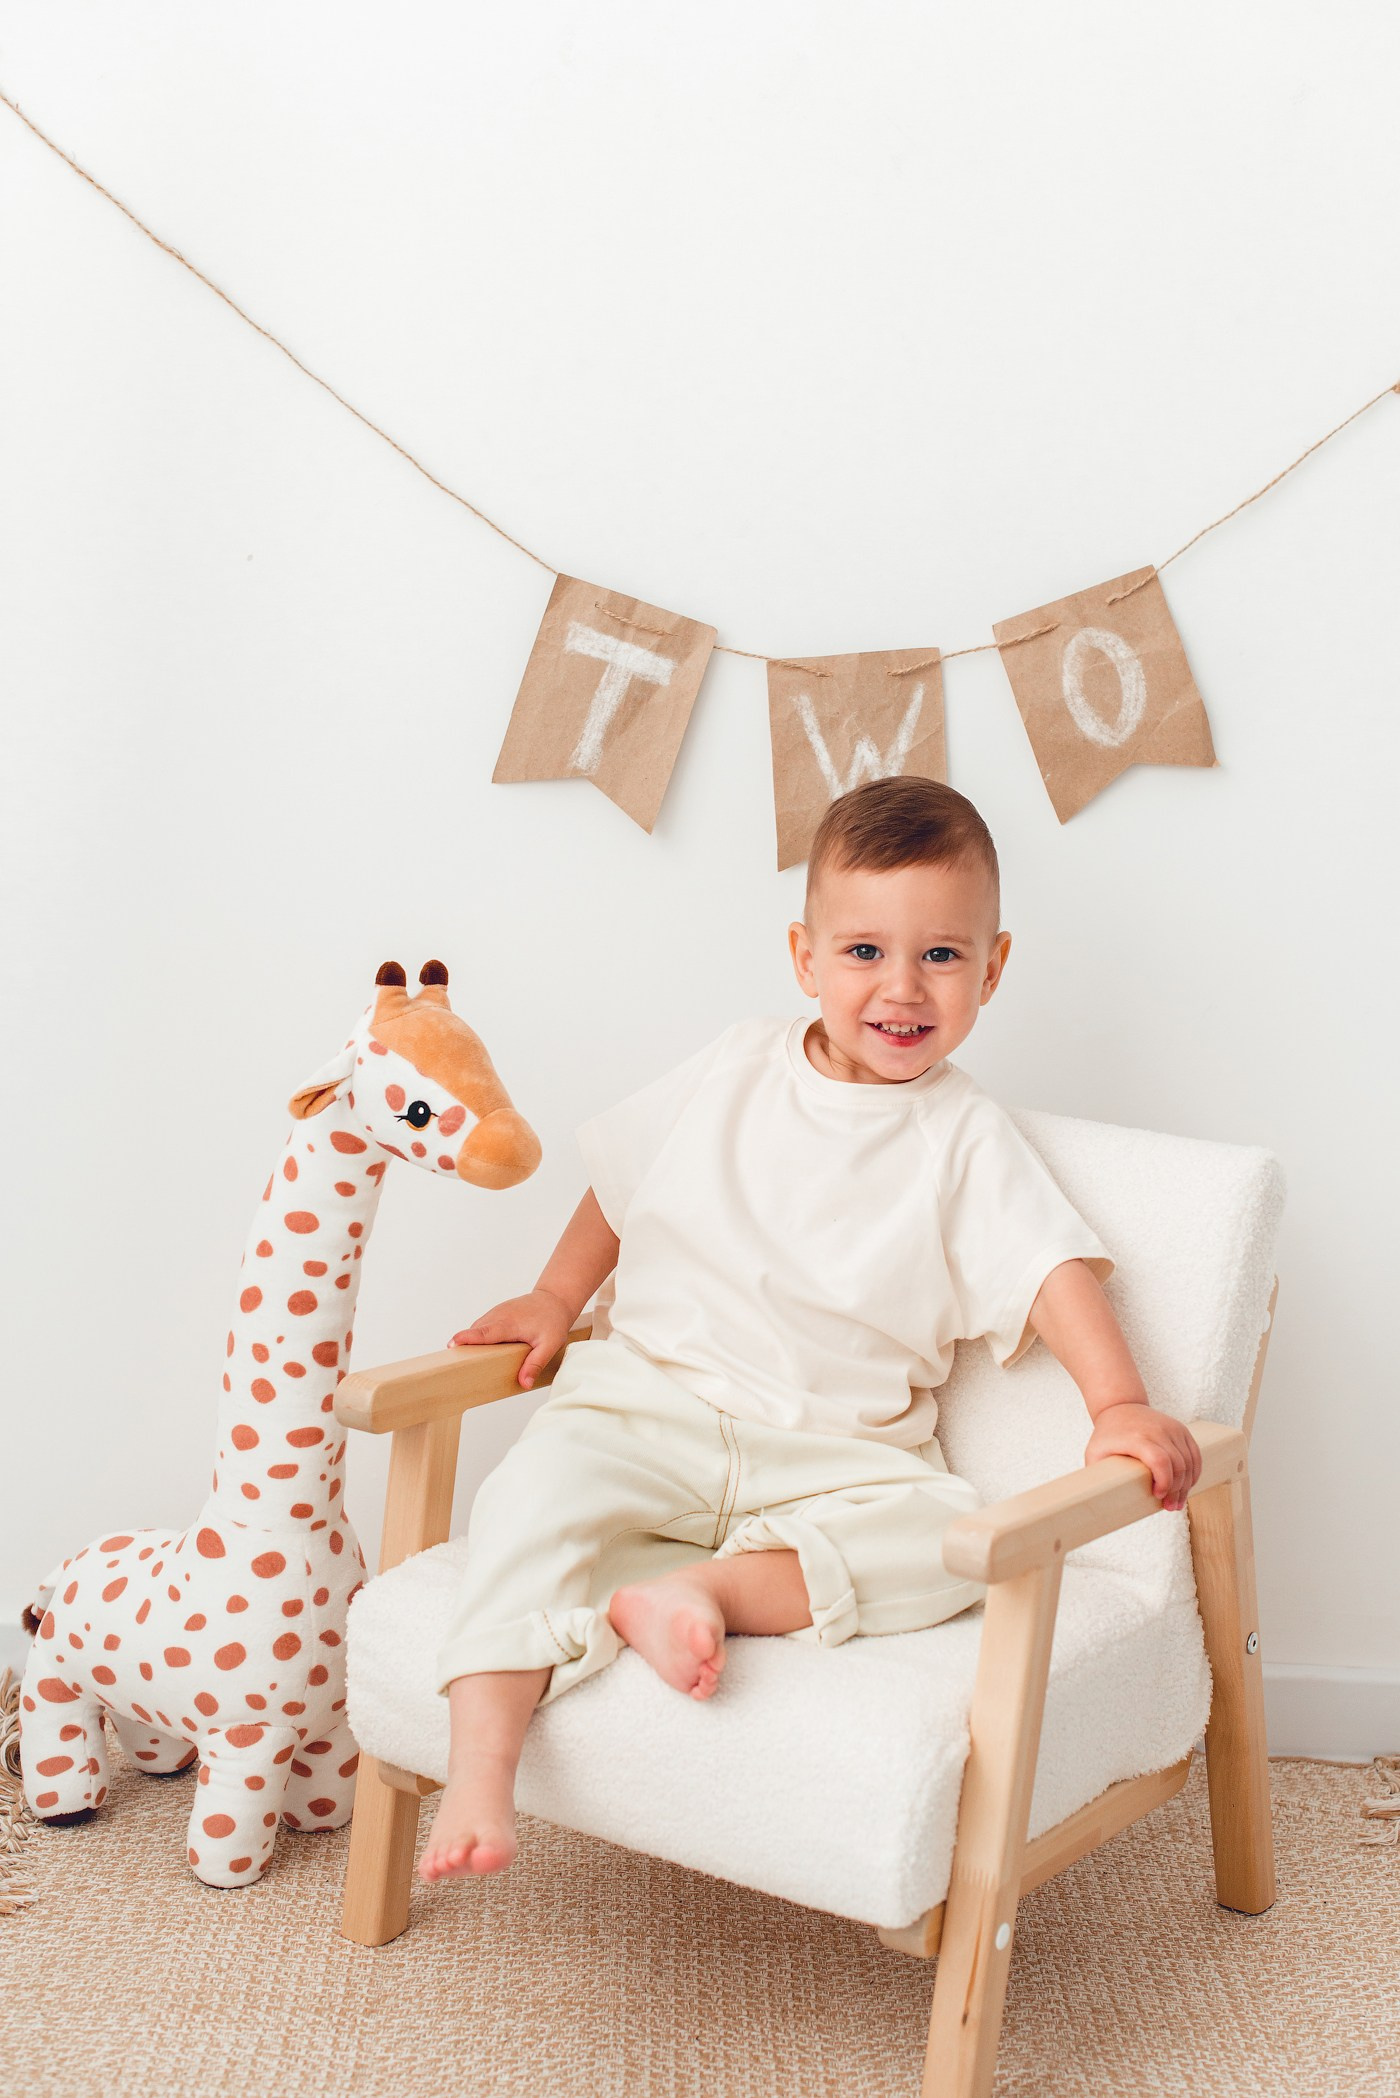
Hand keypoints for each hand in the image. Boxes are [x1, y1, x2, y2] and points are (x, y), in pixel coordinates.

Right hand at [448, 1289, 573, 1389]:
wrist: (554, 1299)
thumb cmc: (552, 1320)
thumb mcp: (549, 1345)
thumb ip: (535, 1364)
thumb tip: (524, 1383)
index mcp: (509, 1324)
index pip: (485, 1332)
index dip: (468, 1338)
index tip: (453, 1344)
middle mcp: (498, 1316)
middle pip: (475, 1332)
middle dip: (463, 1344)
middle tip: (452, 1362)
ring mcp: (495, 1313)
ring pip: (476, 1329)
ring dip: (469, 1342)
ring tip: (462, 1360)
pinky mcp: (494, 1314)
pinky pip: (481, 1327)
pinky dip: (476, 1337)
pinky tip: (479, 1351)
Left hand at [1084, 1401, 1201, 1511]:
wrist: (1120, 1406)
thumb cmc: (1107, 1434)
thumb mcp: (1095, 1452)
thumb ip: (1096, 1474)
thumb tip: (1095, 1501)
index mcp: (1138, 1437)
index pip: (1160, 1461)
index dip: (1164, 1482)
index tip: (1157, 1495)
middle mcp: (1158, 1431)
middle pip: (1178, 1465)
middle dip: (1177, 1490)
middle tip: (1169, 1507)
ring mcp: (1172, 1428)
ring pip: (1189, 1461)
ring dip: (1187, 1485)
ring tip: (1177, 1501)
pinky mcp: (1181, 1429)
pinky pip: (1194, 1453)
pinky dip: (1194, 1472)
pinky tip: (1187, 1485)